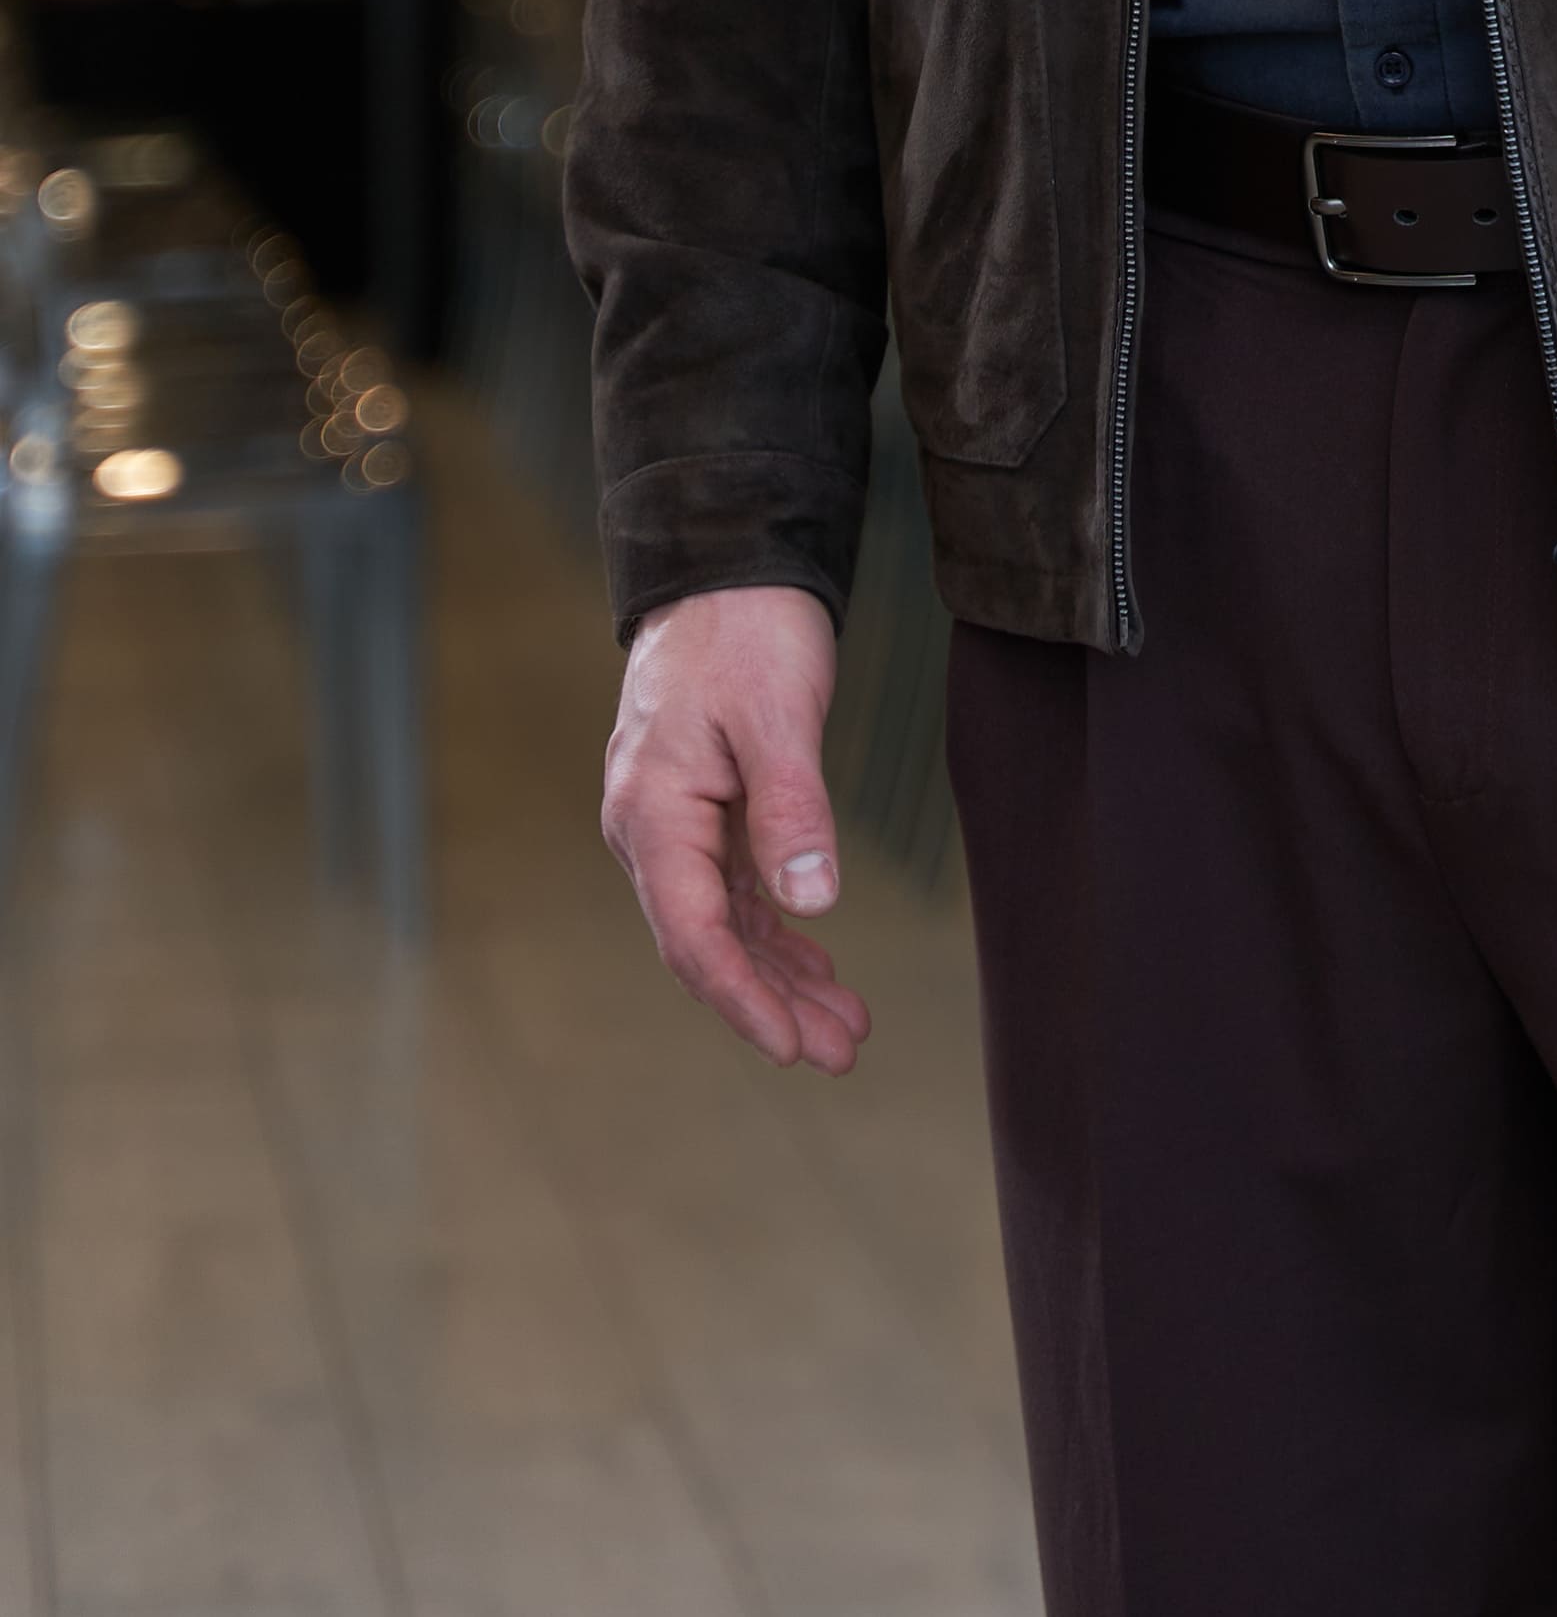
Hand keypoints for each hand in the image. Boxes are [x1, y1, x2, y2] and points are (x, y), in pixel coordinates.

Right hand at [601, 582, 871, 1073]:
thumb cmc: (747, 630)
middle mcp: (649, 829)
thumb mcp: (777, 715)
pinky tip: (818, 966)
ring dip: (781, 977)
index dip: (742, 999)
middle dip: (772, 1005)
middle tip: (842, 1052)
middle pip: (707, 943)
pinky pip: (732, 893)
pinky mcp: (702, 811)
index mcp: (653, 812)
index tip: (792, 1049)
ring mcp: (673, 823)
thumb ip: (792, 810)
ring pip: (723, 925)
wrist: (726, 564)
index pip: (692, 934)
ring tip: (846, 1026)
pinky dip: (776, 933)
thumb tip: (813, 905)